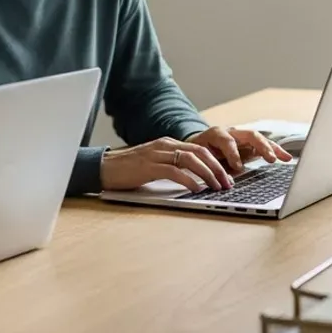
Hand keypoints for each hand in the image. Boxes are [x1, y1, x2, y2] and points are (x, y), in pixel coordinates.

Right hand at [100, 137, 231, 191]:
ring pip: (190, 159)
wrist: (103, 167)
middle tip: (228, 183)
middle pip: (199, 152)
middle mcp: (164, 145)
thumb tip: (194, 179)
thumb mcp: (154, 163)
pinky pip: (174, 170)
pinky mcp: (148, 166)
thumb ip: (172, 165)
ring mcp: (156, 154)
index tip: (227, 176)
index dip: (216, 162)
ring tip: (217, 186)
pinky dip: (189, 179)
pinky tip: (197, 189)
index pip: (199, 149)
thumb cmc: (128, 169)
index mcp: (168, 143)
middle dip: (217, 167)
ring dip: (207, 174)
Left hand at [186, 126, 292, 172]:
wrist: (197, 145)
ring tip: (285, 158)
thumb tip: (226, 181)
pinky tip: (286, 158)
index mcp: (215, 134)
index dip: (233, 153)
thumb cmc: (199, 154)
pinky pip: (264, 145)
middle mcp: (231, 132)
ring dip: (272, 148)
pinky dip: (275, 151)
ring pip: (260, 138)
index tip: (238, 167)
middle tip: (270, 159)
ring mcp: (241, 136)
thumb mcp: (201, 159)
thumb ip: (212, 168)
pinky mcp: (249, 143)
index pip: (226, 140)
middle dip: (261, 146)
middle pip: (249, 134)